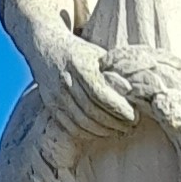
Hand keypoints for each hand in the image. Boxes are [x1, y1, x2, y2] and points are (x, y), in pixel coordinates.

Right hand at [34, 28, 137, 142]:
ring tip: (120, 131)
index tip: (134, 116)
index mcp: (79, 65)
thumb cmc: (81, 52)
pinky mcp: (50, 106)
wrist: (46, 48)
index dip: (119, 108)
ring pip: (81, 122)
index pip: (100, 94)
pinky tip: (101, 132)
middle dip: (114, 123)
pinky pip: (70, 126)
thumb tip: (134, 90)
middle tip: (131, 127)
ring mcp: (55, 95)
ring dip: (103, 131)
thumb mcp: (99, 54)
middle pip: (91, 111)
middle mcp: (65, 81)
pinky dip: (88, 133)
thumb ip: (115, 71)